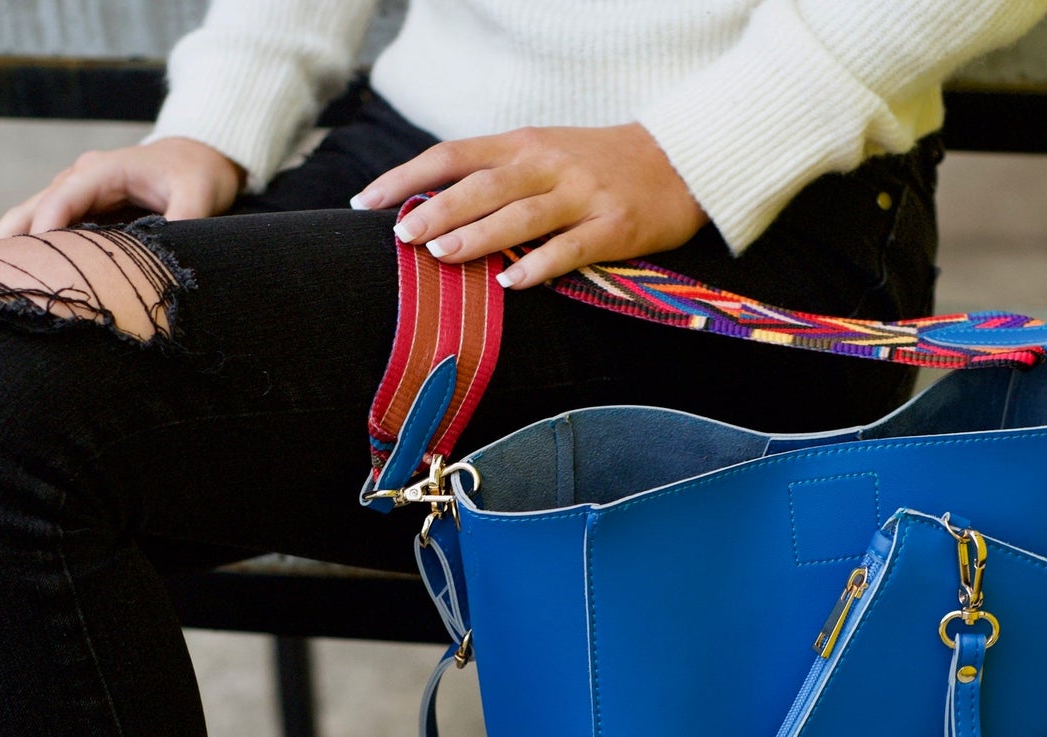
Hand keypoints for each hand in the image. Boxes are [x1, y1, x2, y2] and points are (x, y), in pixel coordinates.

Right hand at [0, 138, 245, 239]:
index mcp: (105, 171)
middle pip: (38, 206)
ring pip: (37, 216)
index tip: (39, 252)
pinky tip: (22, 271)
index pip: (67, 195)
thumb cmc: (197, 175)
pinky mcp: (86, 210)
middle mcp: (84, 179)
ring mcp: (81, 193)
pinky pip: (54, 227)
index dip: (50, 222)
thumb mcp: (199, 196)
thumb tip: (173, 251)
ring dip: (17, 242)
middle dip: (15, 234)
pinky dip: (36, 246)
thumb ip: (187, 219)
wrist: (198, 159)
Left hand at [351, 123, 706, 288]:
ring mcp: (582, 195)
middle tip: (402, 235)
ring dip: (478, 235)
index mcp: (523, 144)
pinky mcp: (613, 227)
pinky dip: (540, 265)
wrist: (677, 162)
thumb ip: (498, 176)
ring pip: (520, 215)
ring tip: (442, 255)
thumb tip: (435, 208)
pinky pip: (571, 248)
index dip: (408, 177)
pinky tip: (513, 282)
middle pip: (482, 185)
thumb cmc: (599, 164)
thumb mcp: (545, 154)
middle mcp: (548, 164)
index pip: (453, 155)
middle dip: (438, 209)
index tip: (369, 202)